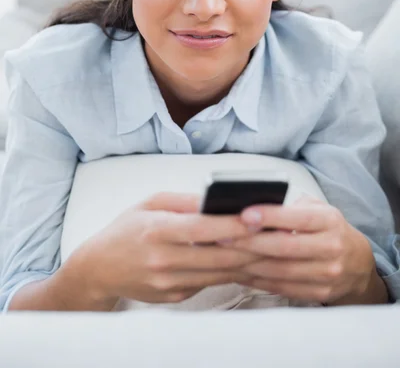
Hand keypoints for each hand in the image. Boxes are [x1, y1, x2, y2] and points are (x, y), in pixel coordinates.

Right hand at [86, 192, 258, 304]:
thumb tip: (217, 199)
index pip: (202, 228)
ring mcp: (169, 284)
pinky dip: (228, 271)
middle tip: (276, 233)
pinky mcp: (174, 297)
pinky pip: (209, 282)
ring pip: (219, 273)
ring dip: (247, 260)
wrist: (98, 268)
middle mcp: (163, 260)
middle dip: (252, 245)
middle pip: (218, 255)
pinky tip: (243, 259)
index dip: (233, 223)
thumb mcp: (150, 203)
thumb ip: (184, 201)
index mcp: (156, 231)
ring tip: (269, 245)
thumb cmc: (126, 229)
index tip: (258, 215)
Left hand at [225, 197, 379, 304]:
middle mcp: (330, 248)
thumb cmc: (328, 229)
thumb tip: (253, 207)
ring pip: (279, 270)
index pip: (297, 218)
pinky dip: (256, 279)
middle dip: (250, 242)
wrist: (357, 264)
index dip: (269, 216)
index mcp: (329, 221)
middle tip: (221, 235)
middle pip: (284, 247)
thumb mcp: (318, 209)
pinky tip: (238, 271)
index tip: (244, 214)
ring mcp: (326, 274)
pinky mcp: (317, 293)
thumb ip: (291, 207)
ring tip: (223, 254)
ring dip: (248, 263)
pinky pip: (280, 287)